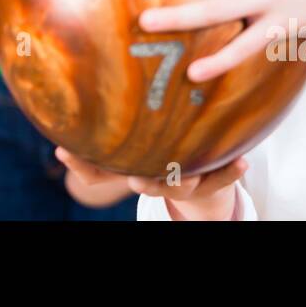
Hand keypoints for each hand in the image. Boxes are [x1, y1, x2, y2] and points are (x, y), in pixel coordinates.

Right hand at [56, 147, 247, 220]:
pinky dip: (231, 173)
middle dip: (144, 182)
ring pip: (183, 186)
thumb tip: (64, 120)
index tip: (64, 150)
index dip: (82, 165)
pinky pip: (221, 179)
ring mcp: (184, 183)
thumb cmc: (157, 156)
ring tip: (187, 177)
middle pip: (147, 184)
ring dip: (184, 182)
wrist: (200, 180)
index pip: (102, 174)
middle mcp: (157, 180)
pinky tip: (242, 162)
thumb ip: (103, 137)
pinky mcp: (211, 181)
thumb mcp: (129, 149)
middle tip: (137, 177)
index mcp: (135, 171)